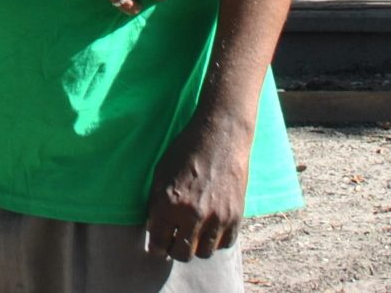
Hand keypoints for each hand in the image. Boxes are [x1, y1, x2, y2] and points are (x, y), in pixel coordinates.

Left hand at [144, 114, 250, 261]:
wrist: (221, 136)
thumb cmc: (186, 151)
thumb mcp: (160, 173)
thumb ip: (156, 204)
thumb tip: (155, 230)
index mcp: (169, 203)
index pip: (158, 243)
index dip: (156, 247)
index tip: (157, 246)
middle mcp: (192, 214)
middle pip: (182, 254)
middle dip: (175, 250)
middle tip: (175, 241)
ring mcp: (216, 217)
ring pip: (204, 253)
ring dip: (197, 246)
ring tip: (194, 233)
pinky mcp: (235, 216)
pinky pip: (225, 244)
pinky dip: (216, 240)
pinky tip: (210, 227)